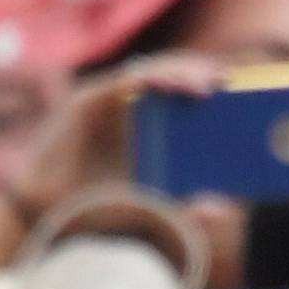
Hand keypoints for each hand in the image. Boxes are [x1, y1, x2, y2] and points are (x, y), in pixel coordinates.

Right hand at [10, 53, 224, 219]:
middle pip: (170, 80)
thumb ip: (181, 207)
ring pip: (150, 74)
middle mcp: (128, 109)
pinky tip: (169, 84)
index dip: (207, 90)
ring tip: (205, 82)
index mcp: (146, 129)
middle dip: (199, 76)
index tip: (237, 93)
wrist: (50, 215)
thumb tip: (220, 209)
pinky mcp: (87, 99)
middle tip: (228, 81)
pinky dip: (147, 79)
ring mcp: (107, 101)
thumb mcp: (151, 208)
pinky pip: (122, 81)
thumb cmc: (96, 210)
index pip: (181, 98)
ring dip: (179, 73)